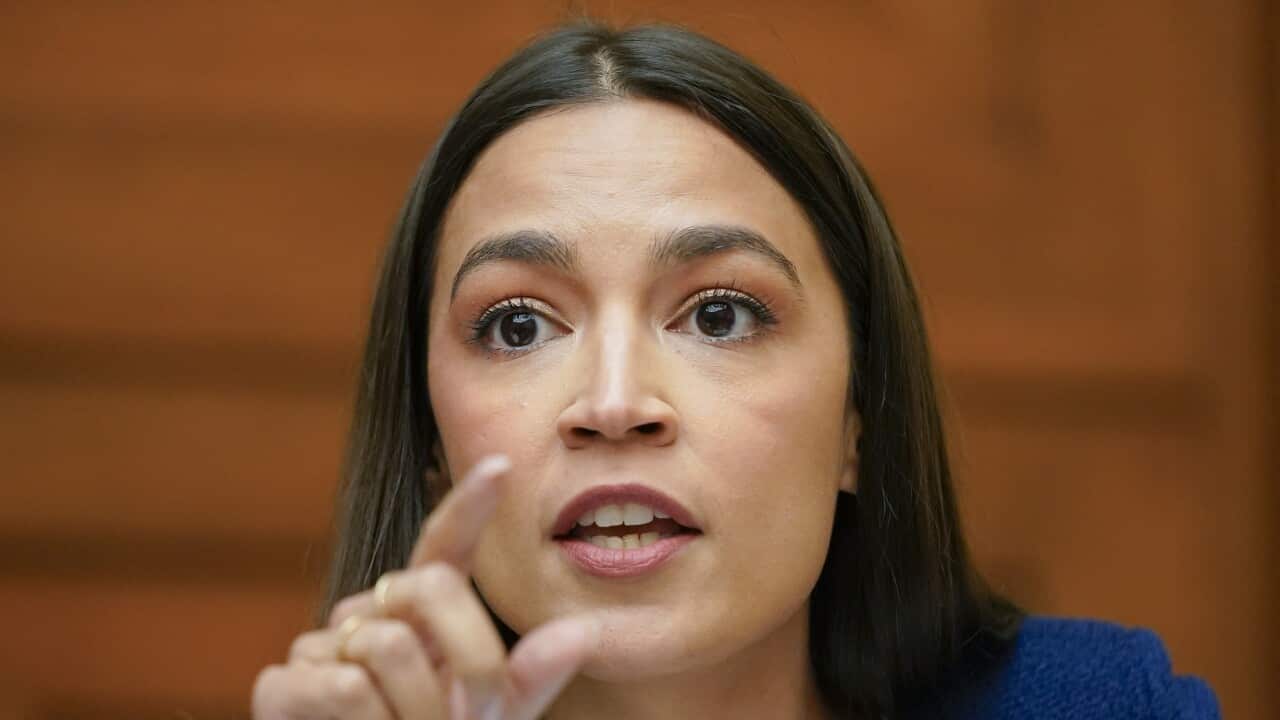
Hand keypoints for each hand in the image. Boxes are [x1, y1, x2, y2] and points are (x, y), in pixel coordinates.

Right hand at [251, 455, 598, 718]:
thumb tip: (581, 632)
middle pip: (432, 588)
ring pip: (387, 646)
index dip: (469, 505)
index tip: (502, 465)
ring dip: (414, 710)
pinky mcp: (278, 685)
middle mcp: (370, 616)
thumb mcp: (487, 718)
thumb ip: (528, 680)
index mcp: (422, 616)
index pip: (444, 547)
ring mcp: (319, 646)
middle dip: (470, 660)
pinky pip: (343, 686)